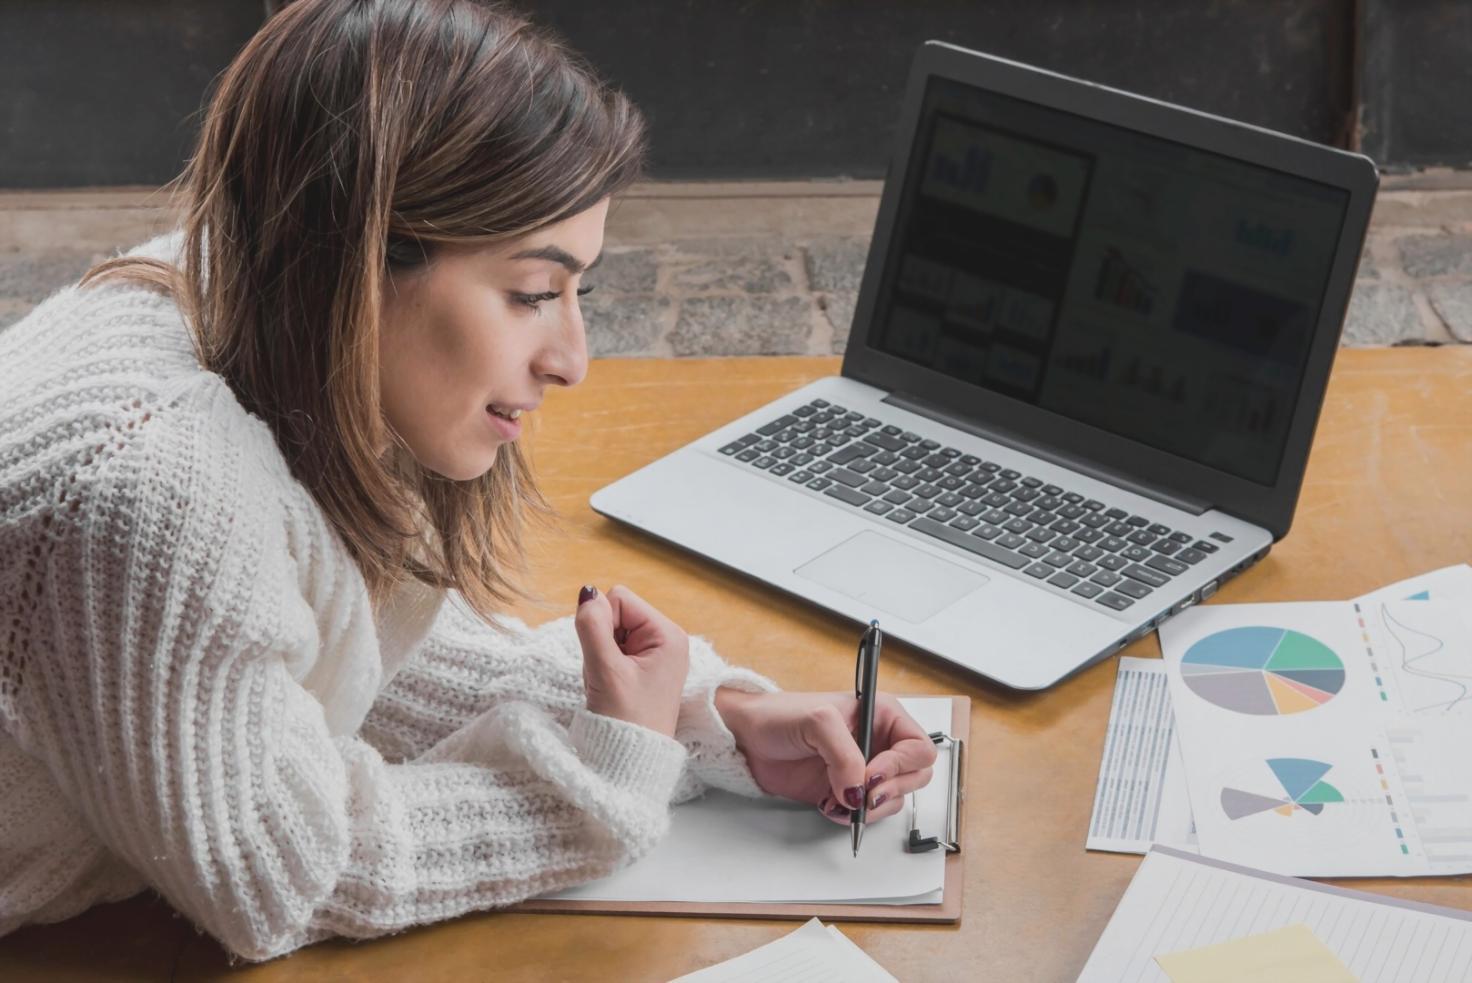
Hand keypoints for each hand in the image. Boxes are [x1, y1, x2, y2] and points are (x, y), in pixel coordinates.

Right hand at [574, 584, 689, 736]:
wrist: (632, 764)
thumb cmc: (625, 721)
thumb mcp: (605, 670)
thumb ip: (592, 627)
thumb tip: (587, 591)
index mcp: (668, 634)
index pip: (620, 599)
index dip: (602, 623)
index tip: (607, 658)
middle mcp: (667, 639)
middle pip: (616, 614)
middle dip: (602, 641)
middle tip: (609, 675)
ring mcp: (657, 654)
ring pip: (610, 632)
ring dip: (601, 656)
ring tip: (611, 685)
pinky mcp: (645, 668)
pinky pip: (613, 650)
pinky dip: (604, 666)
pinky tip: (611, 687)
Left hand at [715, 690, 937, 823]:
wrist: (747, 738)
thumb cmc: (779, 716)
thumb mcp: (818, 721)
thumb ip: (844, 754)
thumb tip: (859, 790)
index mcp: (881, 715)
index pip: (918, 747)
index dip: (901, 765)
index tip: (872, 774)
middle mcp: (878, 742)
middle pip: (916, 776)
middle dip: (892, 790)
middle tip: (863, 794)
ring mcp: (863, 769)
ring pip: (894, 798)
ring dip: (871, 807)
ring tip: (840, 800)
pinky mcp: (845, 791)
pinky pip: (866, 812)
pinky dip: (853, 817)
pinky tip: (830, 806)